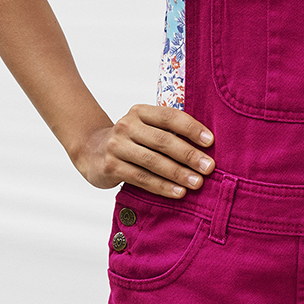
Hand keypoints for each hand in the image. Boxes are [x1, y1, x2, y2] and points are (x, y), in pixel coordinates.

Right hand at [73, 105, 214, 199]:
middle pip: (163, 140)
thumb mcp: (145, 127)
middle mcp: (127, 126)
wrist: (92, 151)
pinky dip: (162, 186)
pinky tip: (178, 192)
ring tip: (197, 183)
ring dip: (178, 173)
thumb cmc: (132, 140)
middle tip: (209, 167)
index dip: (191, 128)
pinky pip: (141, 178)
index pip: (169, 117)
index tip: (210, 141)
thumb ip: (169, 132)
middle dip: (189, 155)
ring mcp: (117, 146)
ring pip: (153, 161)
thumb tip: (207, 147)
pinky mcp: (111, 167)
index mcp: (140, 111)